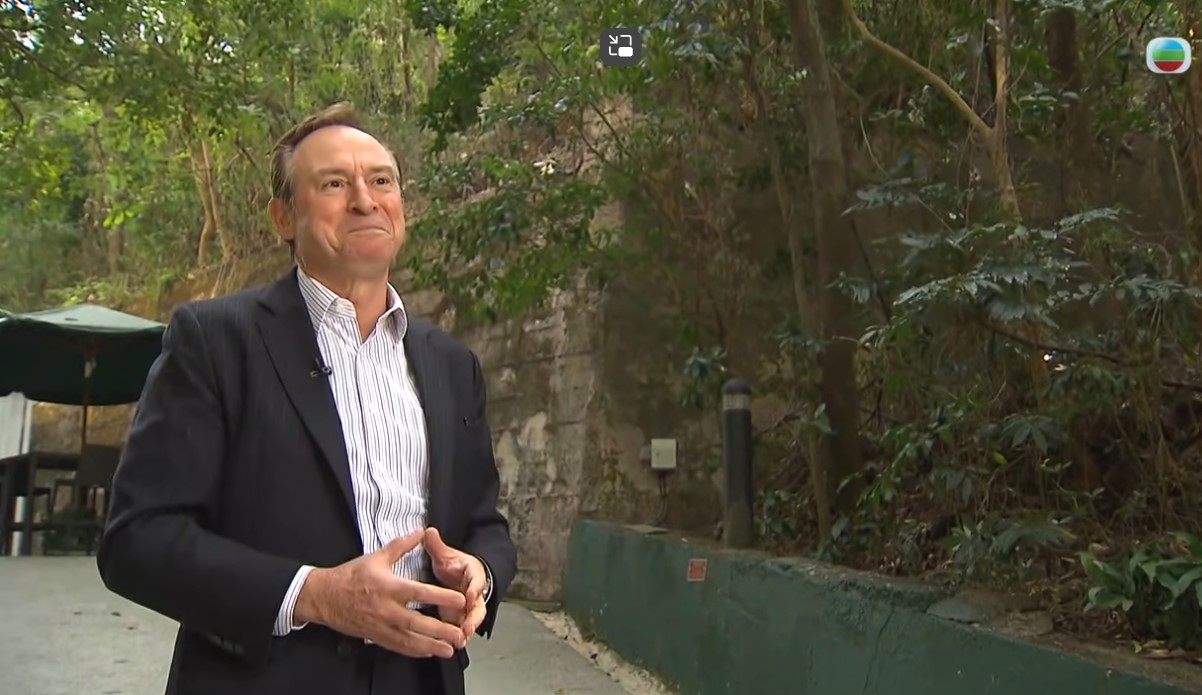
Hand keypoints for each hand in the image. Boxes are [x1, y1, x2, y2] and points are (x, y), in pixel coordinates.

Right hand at [295, 529, 467, 658]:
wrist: (323, 596)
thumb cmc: (350, 576)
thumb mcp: (376, 557)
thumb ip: (401, 545)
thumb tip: (421, 531)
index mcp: (389, 587)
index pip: (420, 593)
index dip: (441, 597)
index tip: (460, 600)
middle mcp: (387, 609)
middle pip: (418, 622)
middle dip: (441, 630)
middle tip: (460, 634)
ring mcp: (381, 625)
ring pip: (409, 639)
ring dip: (431, 645)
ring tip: (450, 649)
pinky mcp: (375, 636)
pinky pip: (397, 646)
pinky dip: (414, 651)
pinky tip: (428, 653)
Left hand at [424, 527, 488, 637]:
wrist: (460, 575)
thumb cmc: (454, 565)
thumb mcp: (445, 555)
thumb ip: (437, 546)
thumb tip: (428, 531)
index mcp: (473, 573)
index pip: (477, 580)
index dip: (474, 588)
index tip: (470, 595)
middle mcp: (476, 591)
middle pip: (479, 605)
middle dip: (474, 616)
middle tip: (468, 626)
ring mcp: (471, 605)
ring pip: (473, 619)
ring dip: (468, 629)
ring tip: (462, 640)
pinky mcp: (463, 616)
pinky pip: (463, 627)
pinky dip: (460, 635)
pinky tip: (454, 645)